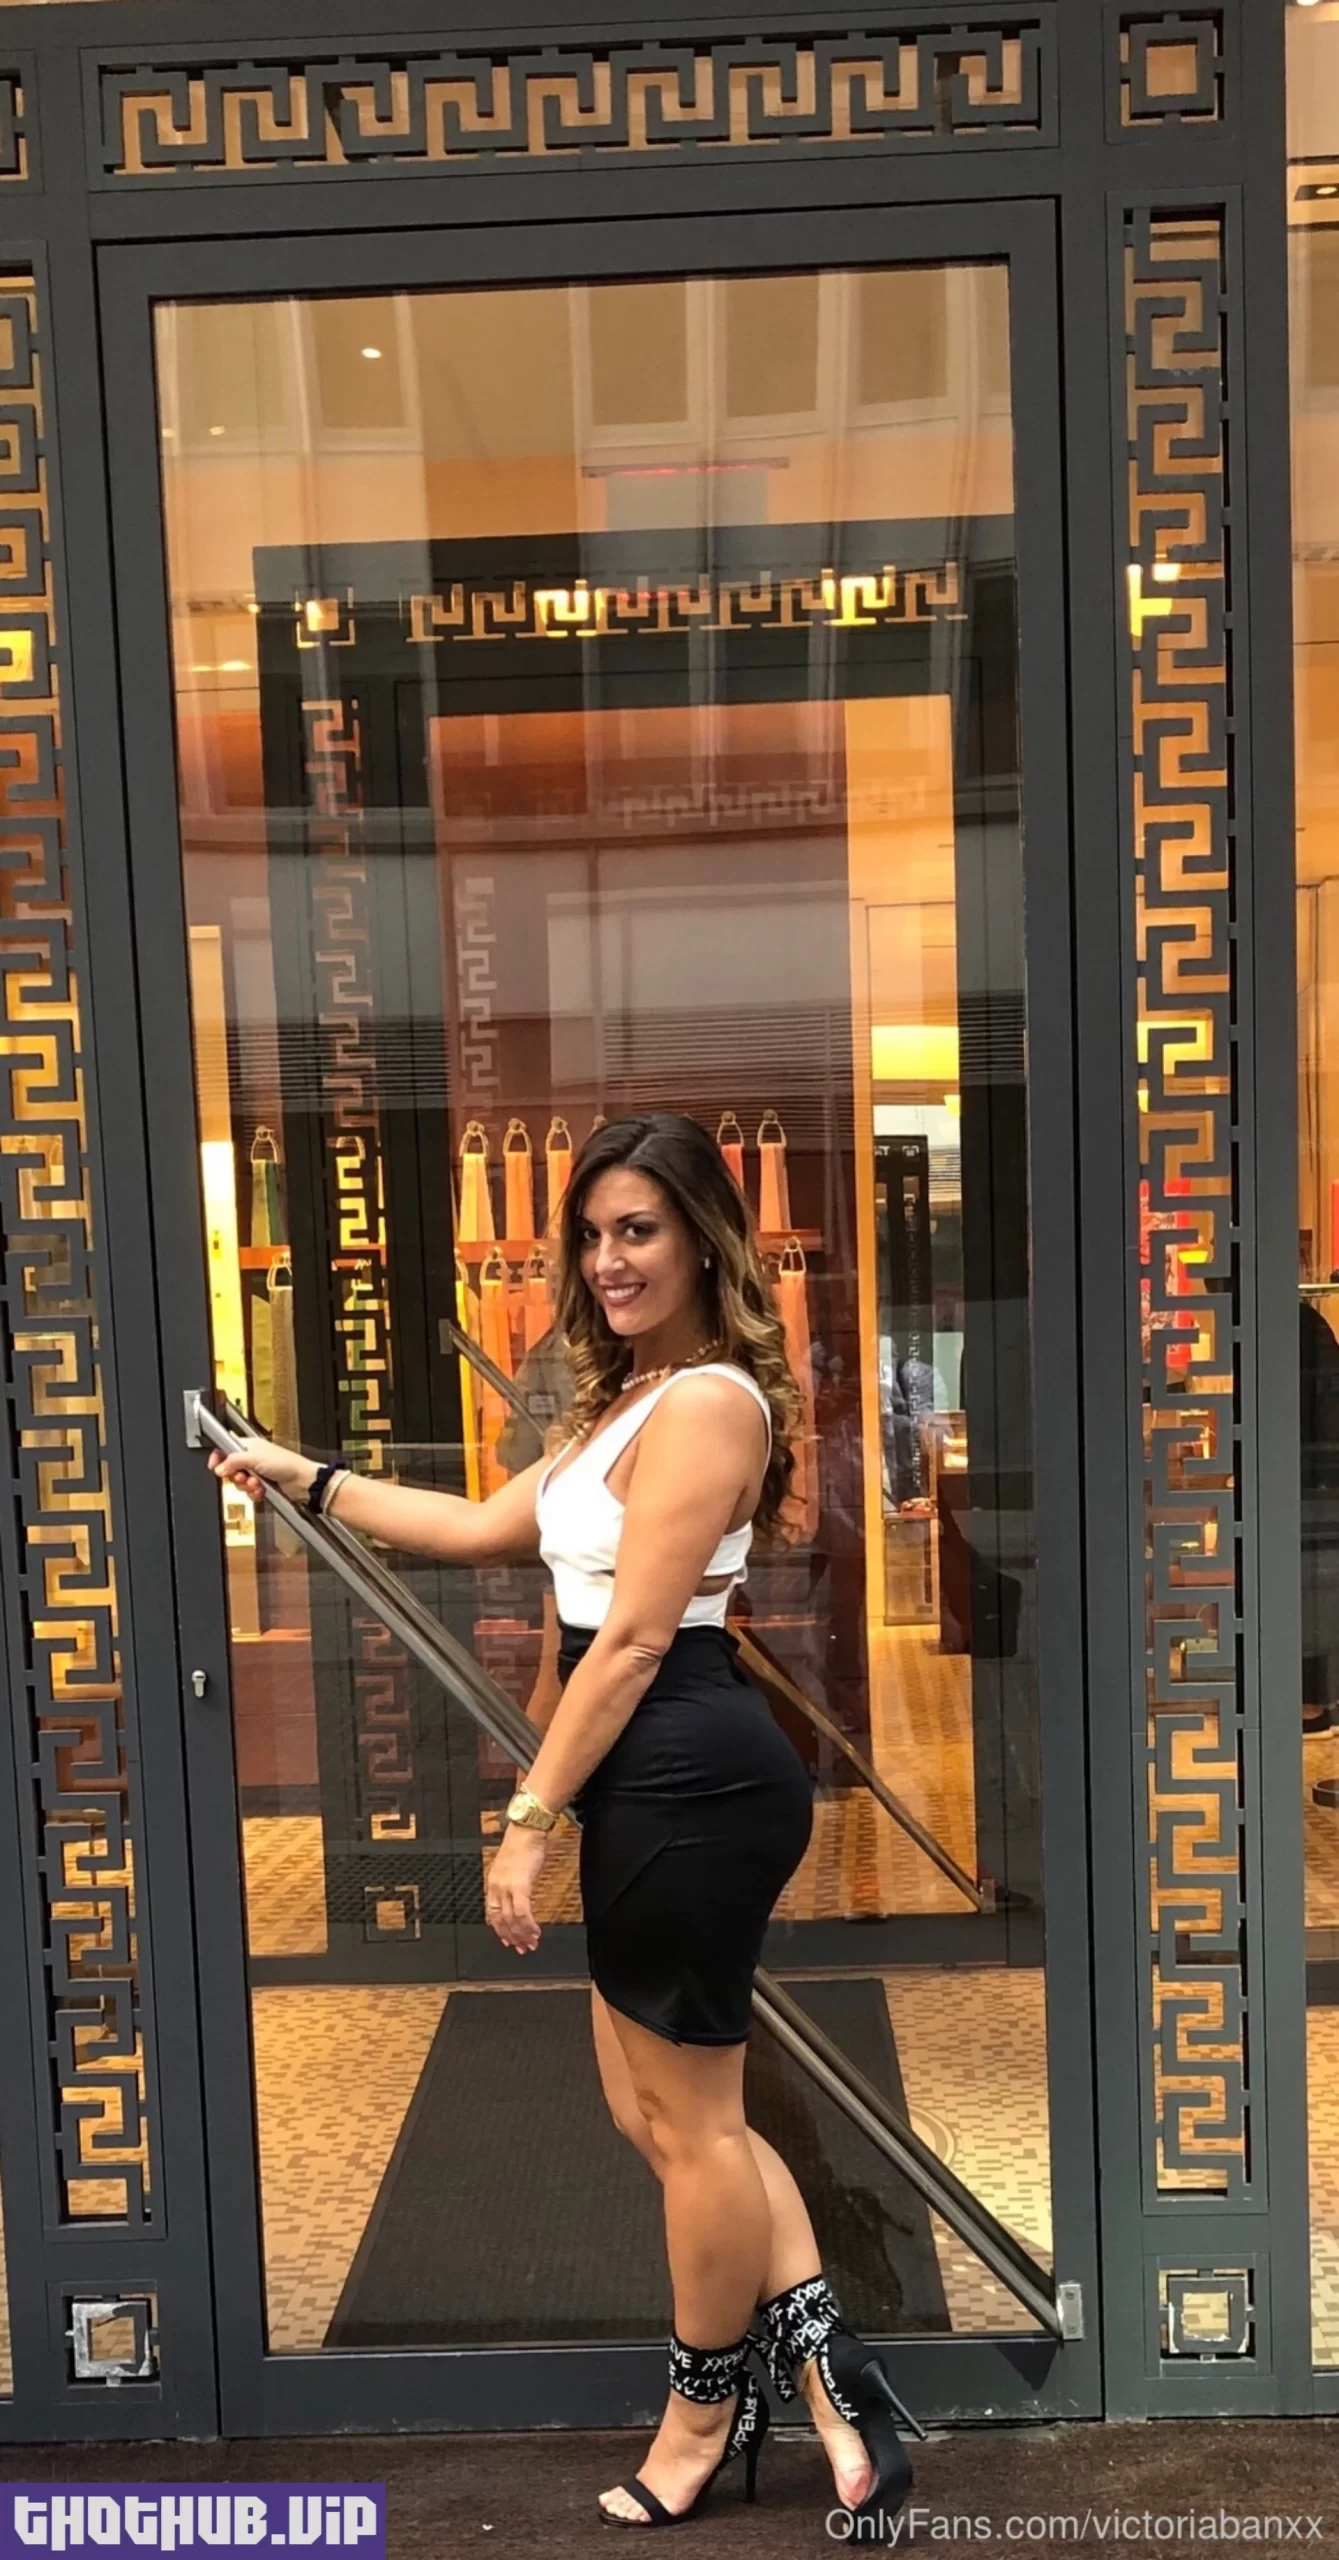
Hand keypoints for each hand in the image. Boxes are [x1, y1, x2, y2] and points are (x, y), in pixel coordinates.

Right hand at [208, 1436, 317, 1507]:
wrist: (303, 1481)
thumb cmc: (286, 1464)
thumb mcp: (255, 1458)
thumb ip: (234, 1461)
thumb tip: (219, 1467)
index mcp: (249, 1446)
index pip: (226, 1449)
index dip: (219, 1458)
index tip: (214, 1467)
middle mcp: (252, 1458)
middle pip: (230, 1469)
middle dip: (236, 1476)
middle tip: (243, 1476)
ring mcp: (257, 1473)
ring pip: (239, 1483)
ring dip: (246, 1486)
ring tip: (256, 1483)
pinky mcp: (262, 1485)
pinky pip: (248, 1492)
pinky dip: (253, 1493)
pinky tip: (261, 1491)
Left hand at [485, 1824, 548, 1954]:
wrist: (527, 1830)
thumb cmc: (523, 1845)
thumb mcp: (513, 1867)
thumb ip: (513, 1883)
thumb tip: (520, 1897)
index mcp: (493, 1883)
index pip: (493, 1914)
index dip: (500, 1930)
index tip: (508, 1940)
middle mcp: (497, 1887)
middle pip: (502, 1920)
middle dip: (513, 1937)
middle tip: (522, 1948)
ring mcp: (507, 1887)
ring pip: (512, 1920)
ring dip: (522, 1935)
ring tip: (531, 1944)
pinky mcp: (520, 1886)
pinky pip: (523, 1913)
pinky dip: (528, 1926)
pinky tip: (535, 1932)